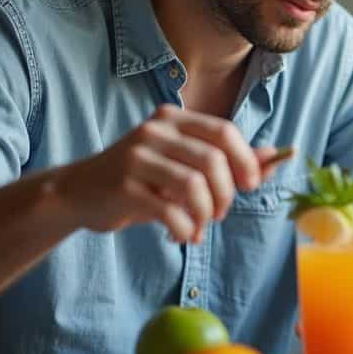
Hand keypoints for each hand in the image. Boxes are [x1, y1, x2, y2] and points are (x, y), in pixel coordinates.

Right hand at [51, 104, 288, 241]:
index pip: (224, 132)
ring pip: (194, 186)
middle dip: (226, 194)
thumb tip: (275, 156)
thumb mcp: (181, 163)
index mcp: (173, 119)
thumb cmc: (140, 180)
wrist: (78, 193)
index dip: (246, 161)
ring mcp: (137, 157)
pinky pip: (170, 211)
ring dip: (206, 214)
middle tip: (220, 213)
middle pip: (213, 159)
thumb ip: (226, 159)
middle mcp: (155, 131)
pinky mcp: (124, 186)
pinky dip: (184, 228)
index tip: (249, 186)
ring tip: (200, 226)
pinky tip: (180, 234)